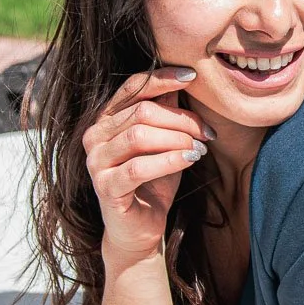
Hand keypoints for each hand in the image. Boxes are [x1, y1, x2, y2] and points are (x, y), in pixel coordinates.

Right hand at [83, 66, 213, 263]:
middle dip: (182, 120)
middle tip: (208, 133)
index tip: (193, 75)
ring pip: (140, 135)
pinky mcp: (105, 187)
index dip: (162, 78)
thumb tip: (186, 78)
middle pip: (143, 112)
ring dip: (178, 139)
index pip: (133, 87)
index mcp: (106, 119)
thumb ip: (167, 111)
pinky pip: (139, 167)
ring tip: (200, 149)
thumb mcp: (164, 141)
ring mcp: (96, 162)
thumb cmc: (153, 181)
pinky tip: (190, 160)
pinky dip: (169, 160)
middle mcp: (94, 136)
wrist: (139, 229)